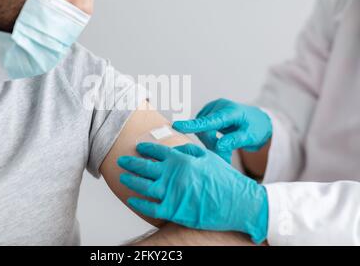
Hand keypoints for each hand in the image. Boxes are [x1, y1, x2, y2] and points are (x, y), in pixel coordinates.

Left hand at [118, 143, 268, 243]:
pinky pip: (150, 207)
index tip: (138, 147)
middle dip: (131, 162)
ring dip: (130, 180)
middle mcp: (173, 175)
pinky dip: (139, 203)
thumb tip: (173, 148)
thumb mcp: (208, 156)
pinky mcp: (173, 211)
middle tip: (122, 160)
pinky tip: (132, 199)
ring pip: (143, 186)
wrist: (237, 202)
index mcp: (181, 159)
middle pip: (144, 167)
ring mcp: (171, 193)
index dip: (145, 148)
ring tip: (123, 177)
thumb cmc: (225, 178)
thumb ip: (188, 150)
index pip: (156, 151)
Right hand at [172, 99, 271, 161]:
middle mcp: (219, 107)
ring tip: (225, 149)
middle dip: (211, 144)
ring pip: (202, 131)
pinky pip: (202, 129)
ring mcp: (213, 110)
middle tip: (224, 157)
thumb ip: (235, 140)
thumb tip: (220, 145)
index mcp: (231, 111)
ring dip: (210, 142)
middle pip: (204, 129)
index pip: (210, 120)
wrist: (260, 121)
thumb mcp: (251, 136)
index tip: (177, 126)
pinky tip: (220, 142)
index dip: (193, 125)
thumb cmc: (257, 127)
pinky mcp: (208, 114)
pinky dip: (209, 139)